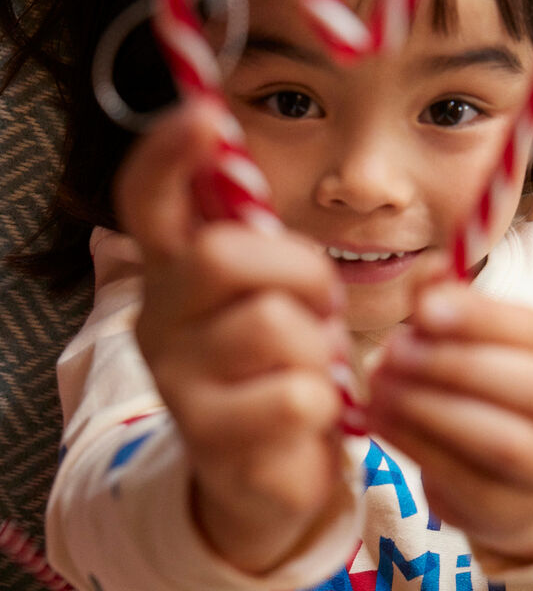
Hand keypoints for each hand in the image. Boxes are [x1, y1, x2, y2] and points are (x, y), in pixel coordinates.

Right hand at [113, 101, 349, 574]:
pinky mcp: (214, 440)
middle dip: (299, 272)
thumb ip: (266, 250)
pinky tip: (312, 416)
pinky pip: (296, 396)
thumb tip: (279, 173)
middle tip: (321, 305)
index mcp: (173, 279)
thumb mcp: (273, 300)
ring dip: (319, 348)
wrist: (265, 474)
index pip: (147, 203)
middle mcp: (159, 324)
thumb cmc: (278, 370)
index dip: (167, 155)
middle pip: (222, 257)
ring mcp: (179, 385)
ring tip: (315, 369)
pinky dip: (326, 404)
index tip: (203, 116)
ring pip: (271, 327)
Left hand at [367, 282, 532, 562]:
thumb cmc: (506, 398)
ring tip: (380, 382)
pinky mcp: (511, 514)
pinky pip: (461, 478)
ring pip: (502, 440)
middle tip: (395, 348)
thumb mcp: (493, 347)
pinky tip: (379, 417)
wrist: (523, 486)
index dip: (485, 318)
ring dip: (431, 405)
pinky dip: (413, 443)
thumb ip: (458, 305)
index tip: (425, 306)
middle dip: (457, 364)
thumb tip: (429, 269)